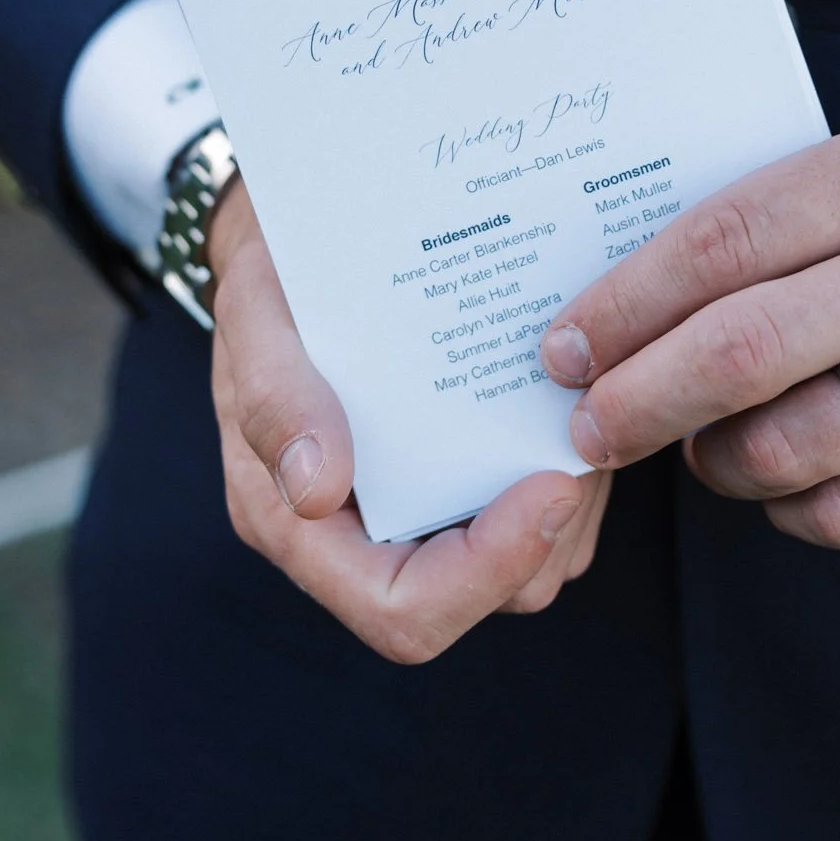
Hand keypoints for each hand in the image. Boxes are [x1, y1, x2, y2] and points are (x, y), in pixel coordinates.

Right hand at [207, 183, 608, 660]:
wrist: (302, 228)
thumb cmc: (273, 272)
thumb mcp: (257, 310)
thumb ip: (276, 396)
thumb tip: (314, 492)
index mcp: (295, 523)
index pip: (402, 612)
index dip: (485, 572)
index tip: (549, 487)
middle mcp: (360, 536)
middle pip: (481, 598)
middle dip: (545, 538)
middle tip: (580, 447)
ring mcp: (419, 511)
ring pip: (531, 562)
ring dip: (572, 501)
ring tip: (582, 408)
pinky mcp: (466, 476)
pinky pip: (543, 508)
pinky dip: (570, 462)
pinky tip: (574, 394)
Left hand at [537, 116, 839, 550]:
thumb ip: (790, 222)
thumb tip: (630, 309)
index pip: (726, 240)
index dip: (625, 304)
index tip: (564, 344)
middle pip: (742, 350)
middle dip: (637, 398)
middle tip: (587, 425)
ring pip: (790, 445)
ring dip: (717, 461)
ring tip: (707, 448)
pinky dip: (793, 508)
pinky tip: (790, 483)